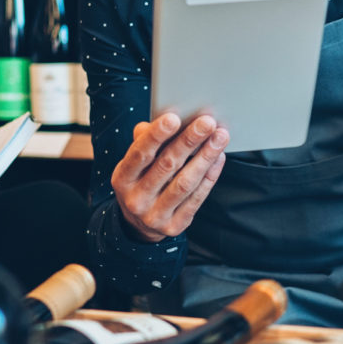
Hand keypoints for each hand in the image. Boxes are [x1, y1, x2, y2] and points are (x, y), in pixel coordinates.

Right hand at [111, 112, 228, 242]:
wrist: (140, 225)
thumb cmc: (141, 182)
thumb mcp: (135, 164)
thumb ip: (146, 141)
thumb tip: (164, 119)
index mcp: (122, 179)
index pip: (139, 154)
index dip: (157, 135)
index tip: (174, 117)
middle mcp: (136, 199)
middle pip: (166, 166)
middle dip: (189, 141)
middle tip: (207, 122)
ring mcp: (155, 215)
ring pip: (185, 183)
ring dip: (205, 157)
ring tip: (219, 137)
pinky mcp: (174, 226)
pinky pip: (197, 198)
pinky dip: (210, 176)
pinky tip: (218, 158)